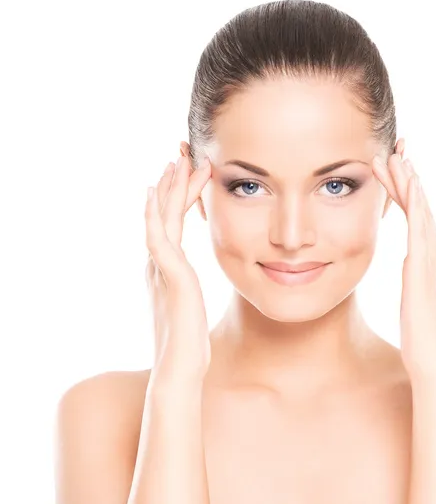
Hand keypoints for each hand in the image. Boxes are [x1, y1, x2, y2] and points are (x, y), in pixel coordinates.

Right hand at [145, 152, 211, 383]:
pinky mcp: (169, 275)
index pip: (174, 224)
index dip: (180, 198)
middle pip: (166, 215)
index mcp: (168, 269)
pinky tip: (155, 192)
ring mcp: (162, 268)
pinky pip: (159, 237)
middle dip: (174, 184)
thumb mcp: (191, 307)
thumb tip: (189, 285)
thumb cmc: (188, 342)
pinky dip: (155, 213)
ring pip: (163, 219)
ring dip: (169, 189)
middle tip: (180, 155)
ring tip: (176, 161)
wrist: (180, 368)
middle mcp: (160, 264)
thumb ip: (188, 290)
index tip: (189, 173)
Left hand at [372, 148, 435, 380]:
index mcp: (431, 262)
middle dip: (408, 178)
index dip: (406, 193)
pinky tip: (410, 184)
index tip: (394, 170)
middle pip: (420, 208)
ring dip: (410, 183)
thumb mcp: (415, 302)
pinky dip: (417, 204)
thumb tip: (410, 270)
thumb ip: (414, 281)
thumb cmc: (422, 338)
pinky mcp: (426, 268)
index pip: (417, 219)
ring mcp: (434, 260)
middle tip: (396, 150)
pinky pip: (421, 228)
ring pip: (422, 211)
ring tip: (398, 156)